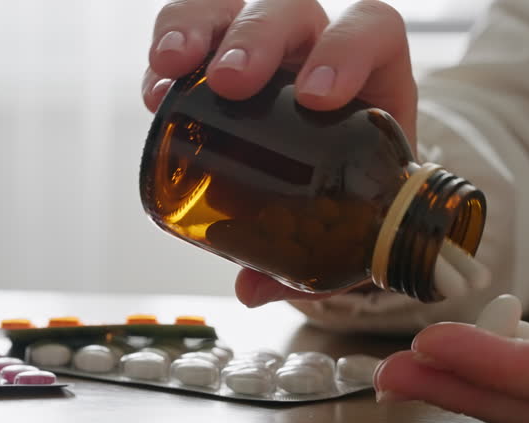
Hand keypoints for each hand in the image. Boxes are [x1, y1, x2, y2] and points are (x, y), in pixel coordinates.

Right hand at [142, 0, 416, 306]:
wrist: (338, 190)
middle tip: (231, 84)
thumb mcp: (353, 229)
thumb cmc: (357, 201)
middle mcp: (319, 52)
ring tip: (170, 68)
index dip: (347, 48)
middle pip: (293, 12)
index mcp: (373, 81)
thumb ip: (319, 260)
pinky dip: (171, 46)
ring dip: (199, 28)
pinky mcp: (225, 55)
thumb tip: (252, 289)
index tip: (316, 97)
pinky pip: (194, 28)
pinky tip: (155, 87)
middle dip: (258, 38)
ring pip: (236, 7)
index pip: (372, 32)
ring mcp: (271, 50)